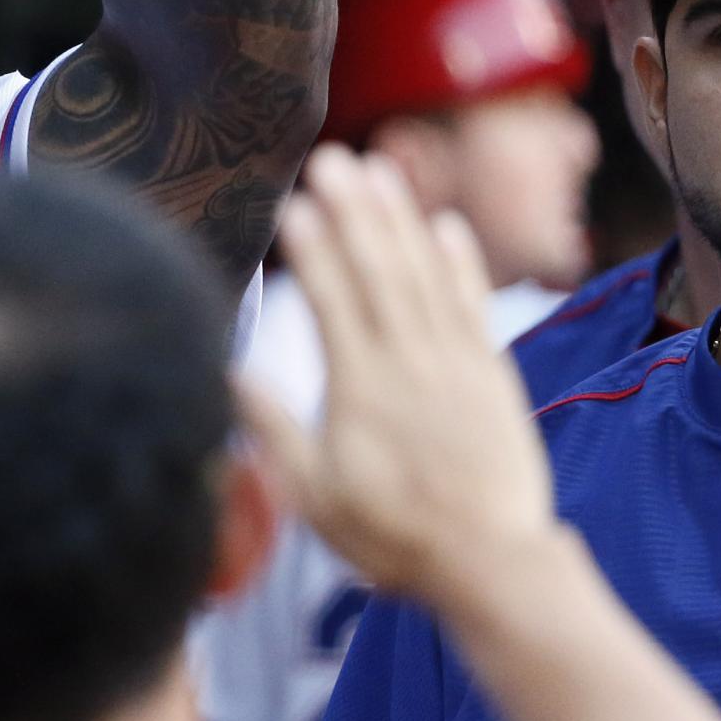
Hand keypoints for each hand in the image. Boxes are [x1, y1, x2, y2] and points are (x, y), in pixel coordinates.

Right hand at [239, 147, 562, 611]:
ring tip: (382, 169)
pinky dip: (460, 261)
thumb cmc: (392, 537)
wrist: (491, 561)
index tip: (293, 205)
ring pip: (425, 275)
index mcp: (361, 390)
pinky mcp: (492, 373)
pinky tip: (445, 224)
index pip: (333, 302)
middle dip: (355, 210)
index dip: (313, 250)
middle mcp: (412, 363)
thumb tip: (229, 374)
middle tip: (333, 160)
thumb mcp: (314, 497)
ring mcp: (457, 363)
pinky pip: (473, 304)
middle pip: (380, 270)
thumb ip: (273, 430)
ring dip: (401, 218)